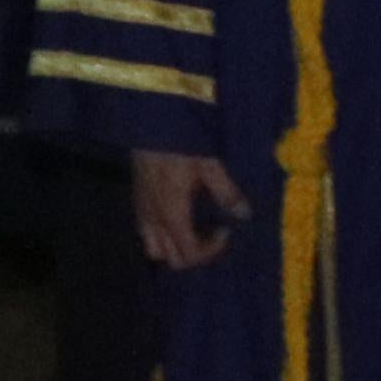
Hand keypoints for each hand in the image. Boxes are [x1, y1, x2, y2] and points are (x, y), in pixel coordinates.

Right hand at [132, 149, 249, 267]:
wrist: (149, 121)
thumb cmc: (179, 142)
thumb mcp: (209, 164)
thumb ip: (226, 192)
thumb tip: (243, 214)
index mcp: (172, 215)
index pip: (190, 254)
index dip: (211, 250)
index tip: (226, 230)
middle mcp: (153, 220)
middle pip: (172, 259)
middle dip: (196, 253)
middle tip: (213, 234)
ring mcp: (142, 212)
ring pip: (155, 249)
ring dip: (176, 247)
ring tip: (194, 230)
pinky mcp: (137, 201)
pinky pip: (146, 233)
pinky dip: (162, 235)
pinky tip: (178, 216)